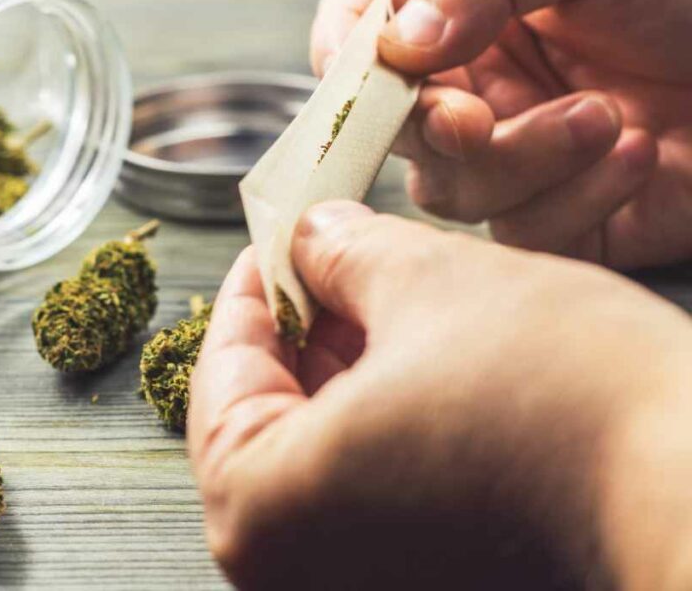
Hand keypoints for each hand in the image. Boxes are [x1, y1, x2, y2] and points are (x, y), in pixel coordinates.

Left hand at [188, 201, 691, 588]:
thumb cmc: (570, 404)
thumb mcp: (430, 284)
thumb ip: (343, 253)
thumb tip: (313, 236)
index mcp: (263, 511)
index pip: (222, 371)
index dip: (251, 285)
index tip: (272, 240)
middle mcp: (295, 572)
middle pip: (267, 415)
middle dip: (301, 324)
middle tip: (327, 254)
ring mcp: (361, 582)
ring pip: (322, 450)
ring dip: (343, 366)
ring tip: (380, 293)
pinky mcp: (425, 579)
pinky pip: (370, 488)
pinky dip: (382, 418)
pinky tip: (418, 357)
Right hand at [311, 0, 691, 268]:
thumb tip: (395, 46)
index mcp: (470, 1)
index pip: (360, 24)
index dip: (346, 54)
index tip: (376, 75)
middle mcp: (481, 78)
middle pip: (392, 127)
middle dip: (431, 131)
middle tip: (475, 122)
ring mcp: (517, 151)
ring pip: (450, 192)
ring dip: (522, 161)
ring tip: (606, 117)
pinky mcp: (564, 215)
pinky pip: (525, 231)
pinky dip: (578, 197)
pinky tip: (640, 154)